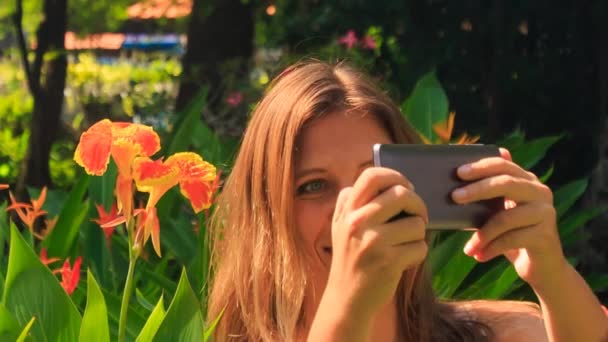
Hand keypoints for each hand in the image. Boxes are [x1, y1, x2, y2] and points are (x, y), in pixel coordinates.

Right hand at [324, 167, 428, 317]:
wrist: (346, 299)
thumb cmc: (349, 259)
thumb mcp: (340, 226)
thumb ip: (351, 201)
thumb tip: (380, 180)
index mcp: (348, 211)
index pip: (372, 176)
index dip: (395, 176)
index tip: (405, 188)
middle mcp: (358, 222)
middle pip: (402, 194)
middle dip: (418, 205)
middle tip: (418, 216)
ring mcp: (373, 242)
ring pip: (416, 223)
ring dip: (418, 234)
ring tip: (405, 244)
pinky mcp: (389, 262)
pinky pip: (420, 246)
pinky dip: (418, 254)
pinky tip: (404, 261)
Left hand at [452, 148, 566, 289]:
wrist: (541, 266)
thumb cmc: (512, 234)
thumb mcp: (497, 213)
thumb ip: (485, 197)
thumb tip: (455, 183)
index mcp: (526, 181)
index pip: (503, 165)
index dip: (481, 167)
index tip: (459, 172)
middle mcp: (540, 192)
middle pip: (507, 183)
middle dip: (478, 189)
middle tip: (455, 197)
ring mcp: (545, 213)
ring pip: (506, 218)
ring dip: (482, 235)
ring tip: (468, 248)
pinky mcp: (545, 235)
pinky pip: (511, 239)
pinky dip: (491, 249)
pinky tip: (479, 256)